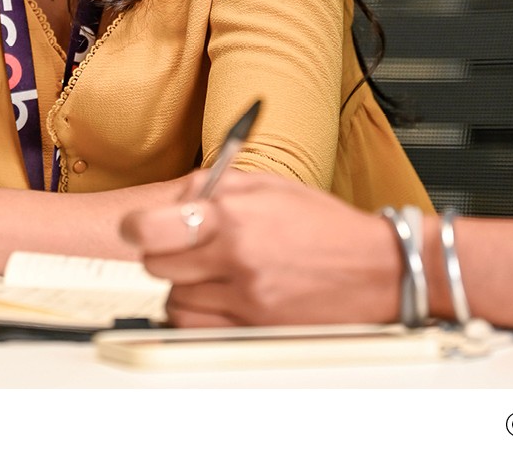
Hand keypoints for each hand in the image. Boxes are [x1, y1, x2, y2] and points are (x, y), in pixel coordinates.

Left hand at [121, 173, 400, 327]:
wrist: (376, 267)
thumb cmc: (324, 223)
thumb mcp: (266, 184)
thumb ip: (213, 186)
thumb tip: (174, 198)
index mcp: (234, 216)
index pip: (153, 229)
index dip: (136, 228)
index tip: (137, 228)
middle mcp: (236, 259)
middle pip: (157, 266)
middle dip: (164, 252)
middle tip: (184, 245)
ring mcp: (246, 299)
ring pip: (175, 300)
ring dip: (183, 284)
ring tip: (208, 271)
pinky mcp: (256, 328)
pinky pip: (200, 327)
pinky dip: (199, 313)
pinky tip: (217, 296)